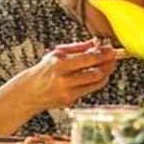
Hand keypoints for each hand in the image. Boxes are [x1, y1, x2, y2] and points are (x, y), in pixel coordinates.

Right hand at [0, 40, 124, 132]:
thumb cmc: (44, 70)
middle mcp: (64, 78)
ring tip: (109, 65)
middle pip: (96, 72)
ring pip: (96, 82)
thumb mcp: (57, 54)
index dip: (103, 54)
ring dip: (106, 73)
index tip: (111, 49)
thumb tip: (95, 43)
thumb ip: (78, 48)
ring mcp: (68, 91)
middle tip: (114, 57)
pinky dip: (98, 81)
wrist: (30, 91)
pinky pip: (91, 89)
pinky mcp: (71, 100)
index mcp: (60, 63)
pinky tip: (100, 75)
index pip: (89, 58)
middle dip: (108, 64)